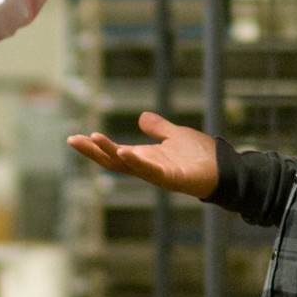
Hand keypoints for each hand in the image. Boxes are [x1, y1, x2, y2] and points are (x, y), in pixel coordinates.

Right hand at [66, 111, 218, 198]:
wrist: (224, 168)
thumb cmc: (201, 156)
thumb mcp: (175, 135)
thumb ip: (158, 128)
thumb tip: (141, 117)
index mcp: (144, 158)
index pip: (113, 152)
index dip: (95, 146)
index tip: (75, 137)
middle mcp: (146, 168)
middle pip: (113, 160)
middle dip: (93, 151)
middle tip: (73, 140)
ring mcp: (157, 174)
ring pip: (127, 165)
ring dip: (109, 152)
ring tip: (93, 138)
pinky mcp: (172, 178)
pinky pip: (150, 171)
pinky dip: (137, 162)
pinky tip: (124, 151)